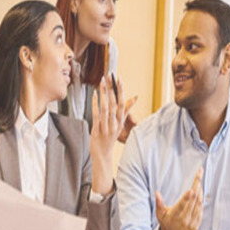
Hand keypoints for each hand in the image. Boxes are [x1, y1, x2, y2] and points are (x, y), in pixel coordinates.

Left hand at [90, 75, 135, 194]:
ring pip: (105, 107)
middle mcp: (114, 123)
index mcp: (120, 120)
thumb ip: (126, 110)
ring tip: (102, 81)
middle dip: (112, 88)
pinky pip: (96, 114)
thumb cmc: (111, 137)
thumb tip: (134, 97)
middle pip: (114, 103)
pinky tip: (95, 94)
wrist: (103, 154)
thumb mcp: (120, 123)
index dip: (121, 90)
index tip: (119, 79)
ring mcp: (106, 126)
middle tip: (109, 76)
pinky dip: (95, 103)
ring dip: (103, 93)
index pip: (122, 103)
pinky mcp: (97, 128)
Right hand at [156, 167, 203, 229]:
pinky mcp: (197, 225)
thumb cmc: (166, 225)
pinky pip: (201, 211)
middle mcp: (185, 219)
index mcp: (175, 215)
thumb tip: (157, 192)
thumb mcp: (160, 215)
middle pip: (194, 200)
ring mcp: (192, 222)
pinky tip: (200, 194)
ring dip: (200, 192)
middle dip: (197, 185)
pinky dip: (201, 201)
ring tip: (199, 181)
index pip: (183, 204)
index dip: (187, 197)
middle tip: (199, 173)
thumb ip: (159, 203)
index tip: (192, 189)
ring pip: (199, 204)